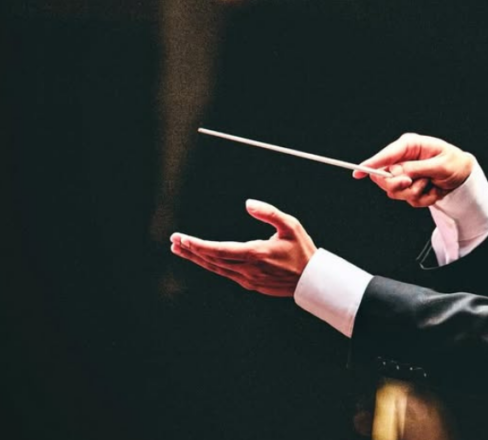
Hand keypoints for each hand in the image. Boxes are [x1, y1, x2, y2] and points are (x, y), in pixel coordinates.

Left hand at [169, 199, 316, 296]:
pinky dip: (211, 266)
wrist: (312, 280)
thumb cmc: (303, 251)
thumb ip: (269, 212)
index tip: (182, 238)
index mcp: (256, 254)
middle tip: (175, 241)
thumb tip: (248, 203)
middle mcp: (249, 269)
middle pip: (212, 260)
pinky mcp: (251, 284)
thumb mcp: (291, 225)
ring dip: (197, 259)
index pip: (219, 250)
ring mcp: (248, 279)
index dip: (198, 245)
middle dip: (191, 250)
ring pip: (216, 268)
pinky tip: (204, 260)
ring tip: (181, 250)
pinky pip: (225, 274)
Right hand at [353, 133, 473, 207]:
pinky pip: (408, 200)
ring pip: (395, 191)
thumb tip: (398, 173)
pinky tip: (433, 190)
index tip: (359, 172)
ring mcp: (404, 174)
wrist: (462, 176)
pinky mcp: (409, 187)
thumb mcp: (440, 165)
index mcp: (409, 146)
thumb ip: (418, 169)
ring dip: (415, 192)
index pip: (386, 155)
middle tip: (411, 182)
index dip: (371, 164)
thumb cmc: (453, 163)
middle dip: (398, 184)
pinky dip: (423, 199)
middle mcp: (403, 159)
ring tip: (430, 183)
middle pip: (384, 177)